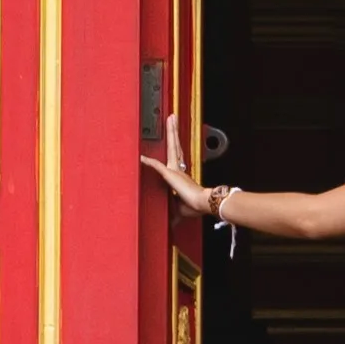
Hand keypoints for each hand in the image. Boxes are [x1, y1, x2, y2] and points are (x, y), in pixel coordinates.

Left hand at [145, 105, 221, 229]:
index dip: (175, 146)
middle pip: (175, 145)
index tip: (174, 138)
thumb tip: (172, 225)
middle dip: (174, 131)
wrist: (203, 203)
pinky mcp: (170, 174)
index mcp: (181, 174)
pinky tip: (141, 157)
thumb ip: (174, 213)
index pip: (177, 156)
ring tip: (169, 119)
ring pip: (171, 146)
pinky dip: (148, 162)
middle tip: (172, 118)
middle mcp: (179, 168)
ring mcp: (175, 169)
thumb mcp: (180, 209)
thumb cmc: (194, 206)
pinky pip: (157, 166)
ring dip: (170, 133)